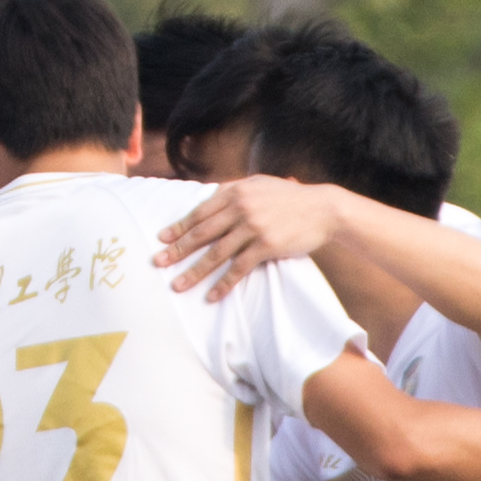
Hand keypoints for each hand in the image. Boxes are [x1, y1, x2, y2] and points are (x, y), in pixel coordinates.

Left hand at [156, 175, 347, 300]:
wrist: (322, 208)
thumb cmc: (289, 198)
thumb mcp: (259, 184)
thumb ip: (234, 190)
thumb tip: (209, 198)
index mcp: (236, 192)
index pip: (200, 212)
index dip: (179, 226)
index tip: (161, 239)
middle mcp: (241, 208)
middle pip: (202, 233)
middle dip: (177, 250)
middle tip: (158, 263)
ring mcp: (253, 227)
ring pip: (216, 253)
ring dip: (194, 272)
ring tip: (178, 285)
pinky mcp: (266, 245)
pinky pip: (238, 268)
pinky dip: (224, 284)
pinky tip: (212, 296)